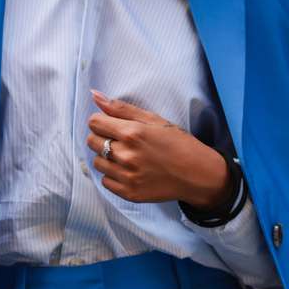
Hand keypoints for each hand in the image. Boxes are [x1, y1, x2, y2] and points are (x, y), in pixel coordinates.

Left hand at [86, 90, 231, 205]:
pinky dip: (113, 175)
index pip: (94, 123)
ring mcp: (127, 176)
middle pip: (92, 142)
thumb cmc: (177, 143)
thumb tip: (94, 95)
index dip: (102, 121)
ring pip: (97, 163)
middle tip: (121, 140)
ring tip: (126, 156)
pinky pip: (105, 181)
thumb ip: (121, 108)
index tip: (112, 125)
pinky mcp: (129, 193)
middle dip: (102, 138)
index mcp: (132, 133)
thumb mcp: (154, 120)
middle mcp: (126, 155)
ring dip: (107, 158)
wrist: (196, 174)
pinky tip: (129, 171)